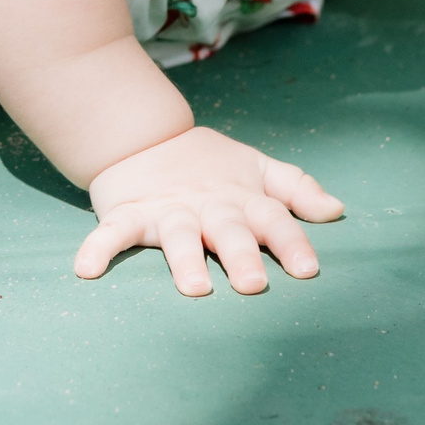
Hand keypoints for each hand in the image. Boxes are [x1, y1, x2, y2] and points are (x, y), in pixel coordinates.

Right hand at [76, 126, 343, 296]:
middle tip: (254, 284)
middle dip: (241, 254)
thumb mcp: (257, 167)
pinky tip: (87, 270)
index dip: (291, 241)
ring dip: (185, 260)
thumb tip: (337, 210)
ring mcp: (167, 209)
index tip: (308, 270)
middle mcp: (207, 205)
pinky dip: (98, 247)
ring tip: (195, 288)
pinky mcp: (128, 212)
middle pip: (228, 230)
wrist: (142, 136)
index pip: (273, 217)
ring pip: (177, 235)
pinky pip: (112, 231)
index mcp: (241, 197)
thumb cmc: (208, 164)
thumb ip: (295, 188)